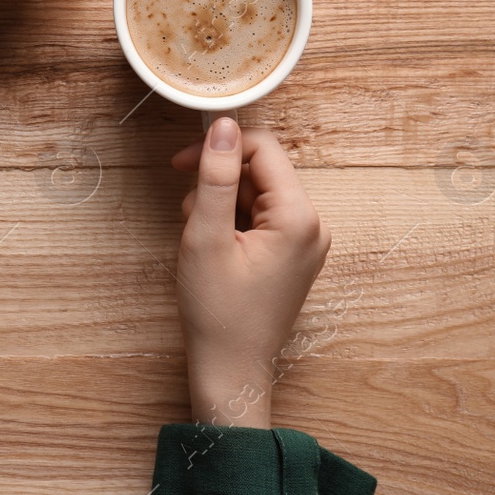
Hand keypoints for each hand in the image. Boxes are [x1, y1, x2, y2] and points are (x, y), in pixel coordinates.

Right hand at [171, 118, 330, 428]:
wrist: (230, 368)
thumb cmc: (218, 310)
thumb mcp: (206, 236)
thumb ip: (214, 177)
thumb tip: (222, 125)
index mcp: (298, 217)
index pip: (263, 149)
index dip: (220, 148)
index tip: (182, 164)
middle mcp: (311, 226)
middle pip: (261, 171)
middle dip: (218, 181)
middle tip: (187, 211)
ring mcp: (304, 243)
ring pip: (257, 194)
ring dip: (220, 202)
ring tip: (199, 236)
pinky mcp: (292, 256)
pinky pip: (260, 217)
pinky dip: (231, 221)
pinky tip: (212, 246)